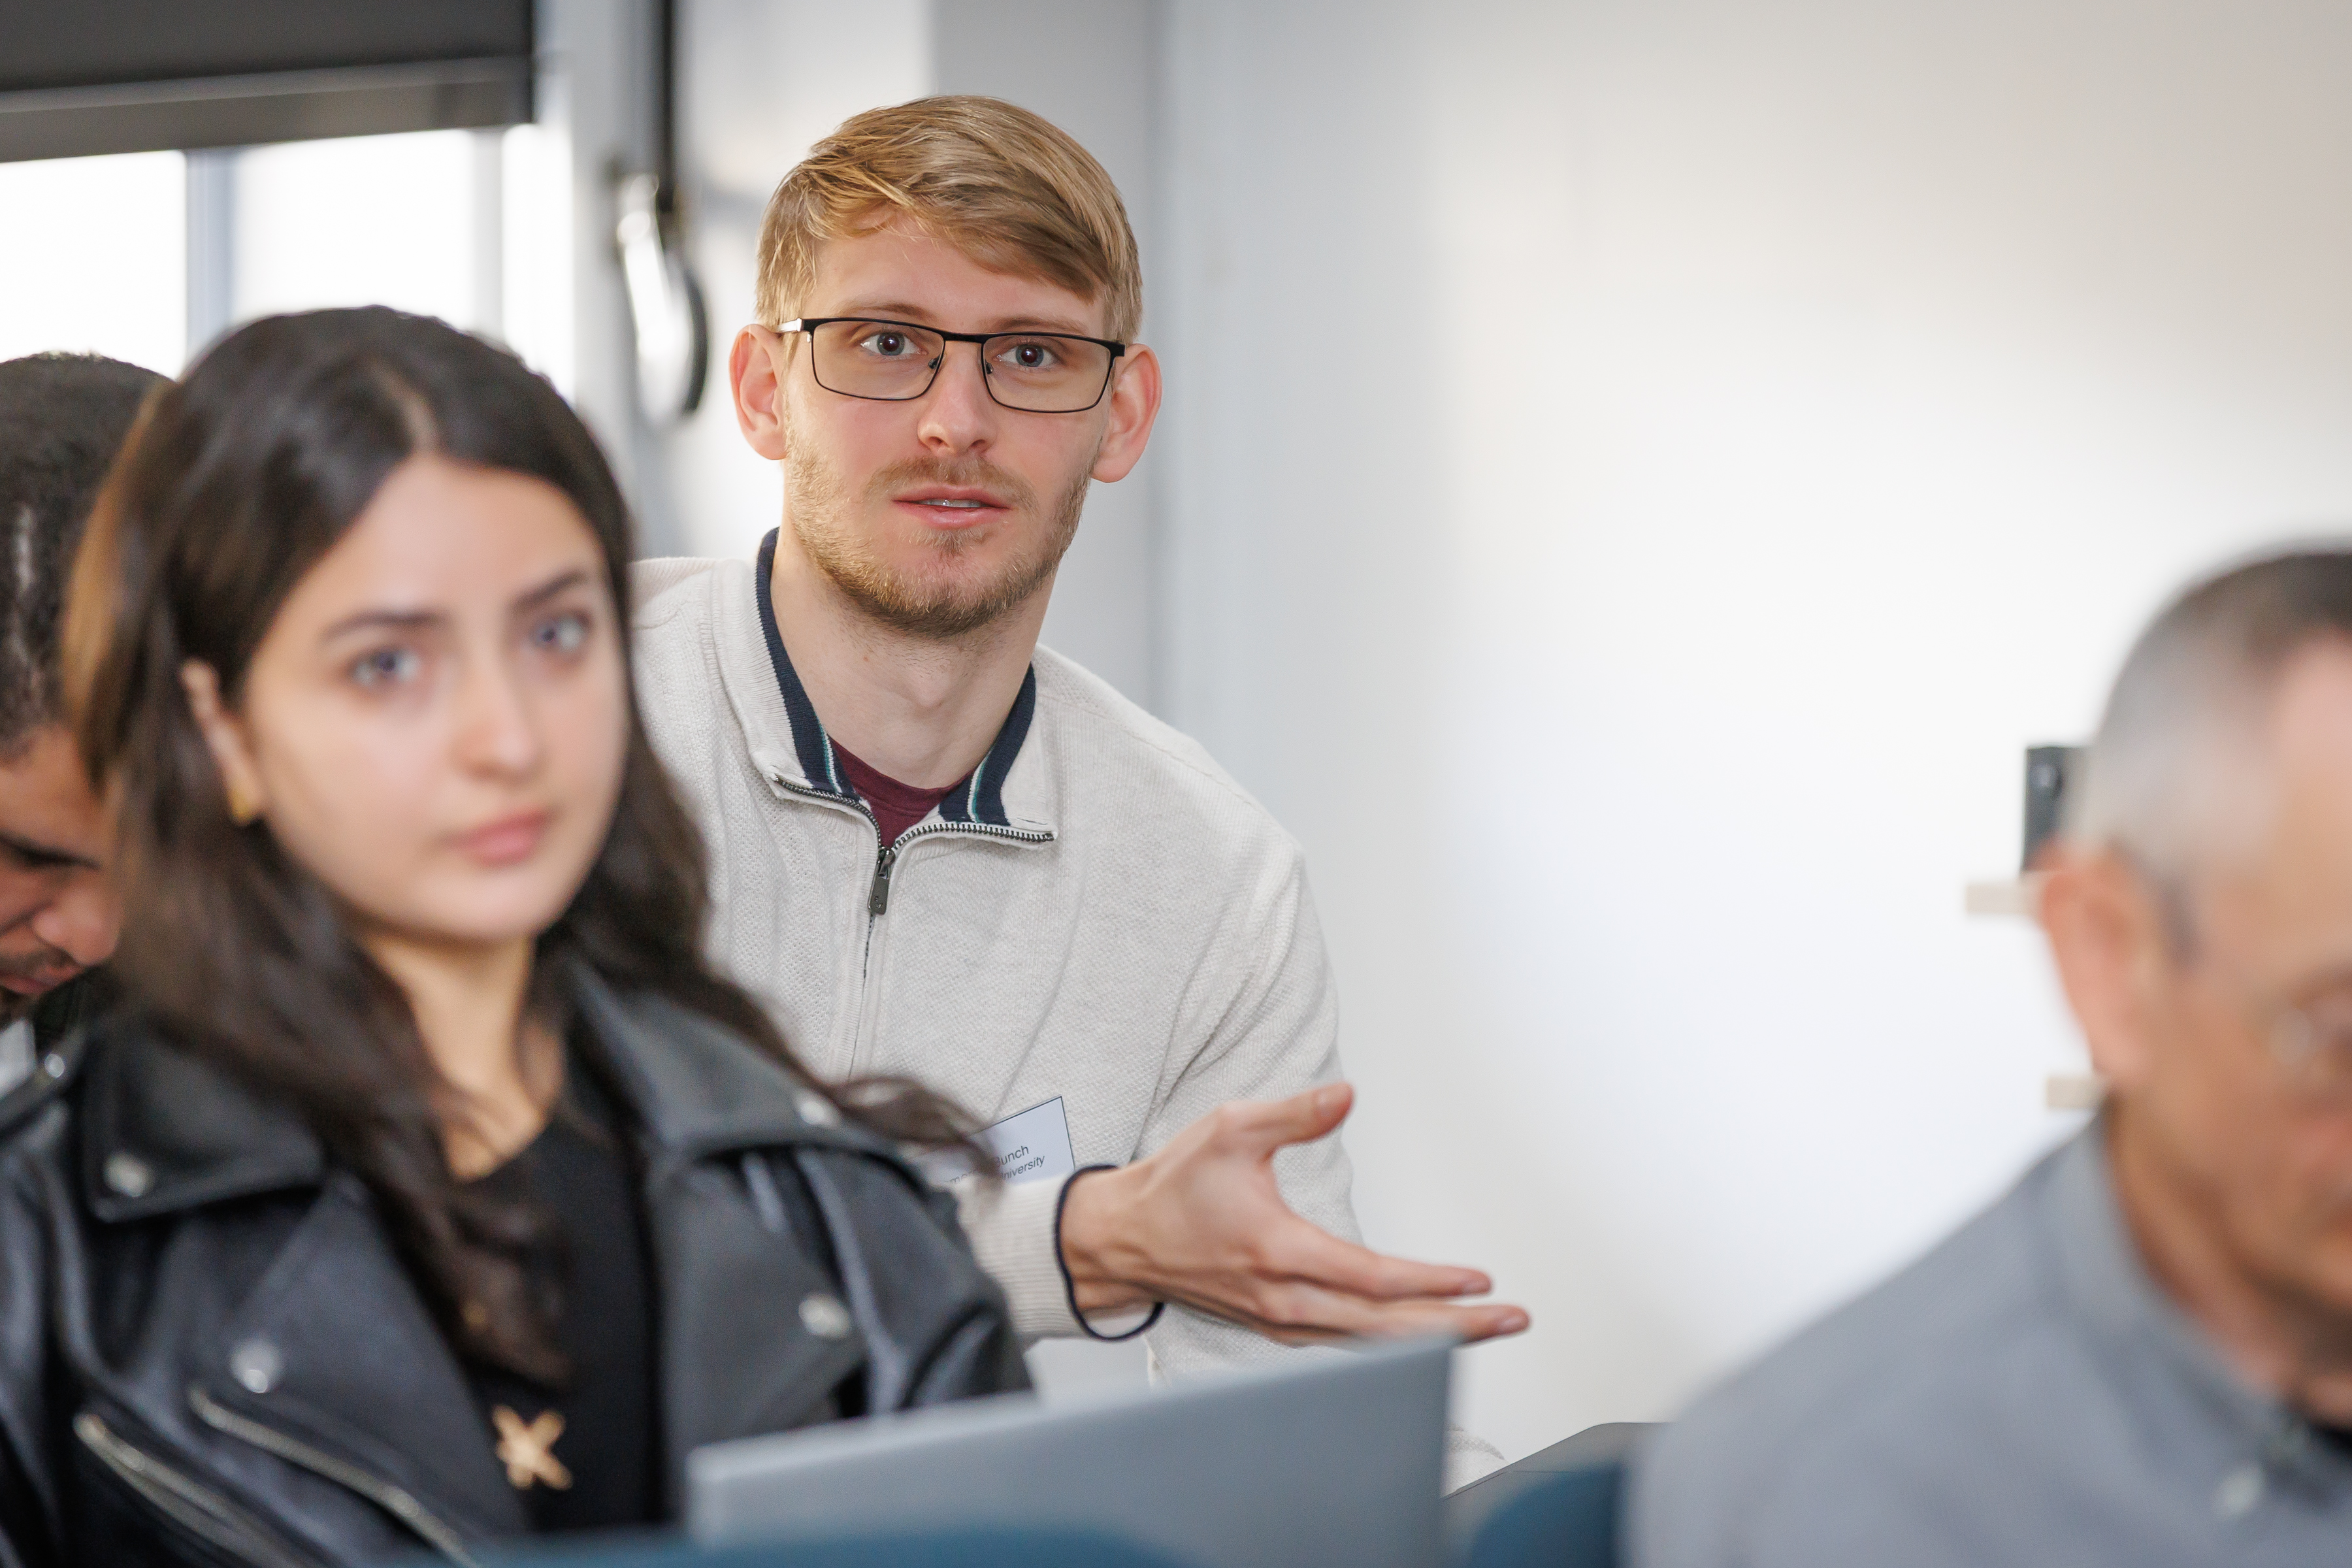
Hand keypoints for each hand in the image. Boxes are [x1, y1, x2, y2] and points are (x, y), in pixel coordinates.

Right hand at [1056, 1083, 1529, 1345]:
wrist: (1122, 1240)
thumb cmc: (1174, 1186)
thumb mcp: (1229, 1129)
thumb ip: (1293, 1114)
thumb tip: (1347, 1095)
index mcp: (1277, 1251)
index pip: (1370, 1277)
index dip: (1429, 1282)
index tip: (1477, 1279)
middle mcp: (1282, 1298)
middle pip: (1384, 1329)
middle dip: (1454, 1326)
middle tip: (1510, 1317)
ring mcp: (1279, 1321)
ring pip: (1369, 1345)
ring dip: (1430, 1341)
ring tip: (1484, 1328)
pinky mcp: (1275, 1327)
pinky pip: (1345, 1347)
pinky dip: (1390, 1346)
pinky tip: (1422, 1337)